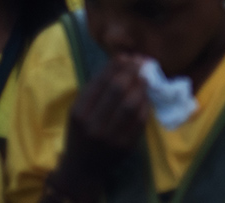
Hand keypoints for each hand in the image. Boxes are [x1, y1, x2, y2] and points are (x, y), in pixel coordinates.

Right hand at [52, 55, 149, 197]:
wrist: (82, 168)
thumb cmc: (81, 133)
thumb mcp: (79, 112)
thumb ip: (96, 90)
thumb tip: (122, 62)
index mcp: (78, 113)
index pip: (99, 83)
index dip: (115, 67)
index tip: (127, 56)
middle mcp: (93, 125)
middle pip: (117, 90)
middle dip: (131, 72)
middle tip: (141, 62)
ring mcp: (110, 137)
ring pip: (131, 104)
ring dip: (141, 86)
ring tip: (146, 76)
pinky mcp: (126, 145)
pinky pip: (140, 120)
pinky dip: (145, 103)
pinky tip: (146, 94)